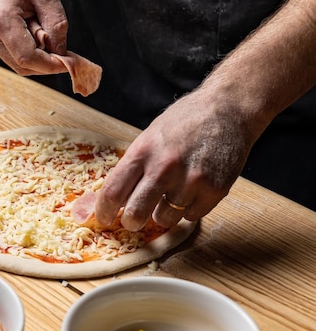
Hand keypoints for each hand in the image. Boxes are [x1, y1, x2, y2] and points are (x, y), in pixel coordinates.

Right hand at [0, 0, 68, 74]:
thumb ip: (57, 25)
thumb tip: (61, 53)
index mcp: (0, 21)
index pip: (28, 59)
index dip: (51, 65)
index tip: (68, 62)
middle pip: (22, 66)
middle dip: (45, 60)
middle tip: (60, 44)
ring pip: (16, 63)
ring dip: (35, 54)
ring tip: (39, 26)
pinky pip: (10, 55)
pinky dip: (25, 49)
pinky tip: (28, 28)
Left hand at [94, 90, 254, 230]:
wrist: (228, 108)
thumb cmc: (184, 122)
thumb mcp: (150, 137)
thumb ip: (134, 166)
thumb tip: (113, 198)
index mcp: (143, 151)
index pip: (113, 191)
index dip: (103, 211)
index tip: (102, 218)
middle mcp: (164, 167)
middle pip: (135, 214)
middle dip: (130, 222)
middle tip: (133, 220)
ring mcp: (191, 180)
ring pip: (164, 219)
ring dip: (163, 212)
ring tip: (171, 192)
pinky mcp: (215, 190)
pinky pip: (191, 217)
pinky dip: (188, 209)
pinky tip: (192, 189)